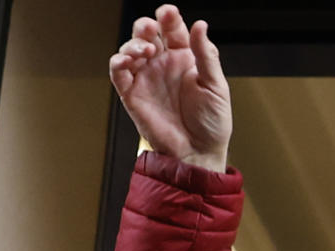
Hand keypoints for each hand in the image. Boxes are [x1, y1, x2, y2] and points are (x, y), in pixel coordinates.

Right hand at [109, 6, 230, 170]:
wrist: (199, 153)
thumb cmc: (211, 123)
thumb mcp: (216, 86)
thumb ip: (206, 55)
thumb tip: (200, 25)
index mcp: (185, 59)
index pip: (173, 30)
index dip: (169, 18)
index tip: (169, 12)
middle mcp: (163, 65)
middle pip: (147, 34)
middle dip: (146, 26)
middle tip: (152, 28)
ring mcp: (146, 78)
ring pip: (130, 49)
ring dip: (134, 43)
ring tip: (147, 49)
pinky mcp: (132, 94)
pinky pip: (118, 72)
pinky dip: (118, 61)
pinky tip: (128, 59)